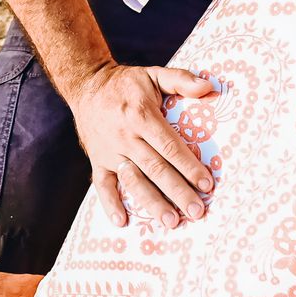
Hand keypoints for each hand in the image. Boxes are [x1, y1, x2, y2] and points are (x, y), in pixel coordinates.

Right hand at [62, 62, 217, 227]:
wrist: (87, 85)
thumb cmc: (127, 83)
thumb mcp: (153, 74)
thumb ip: (181, 79)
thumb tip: (209, 87)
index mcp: (141, 115)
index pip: (169, 145)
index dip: (189, 165)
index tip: (207, 184)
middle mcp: (125, 136)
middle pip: (155, 168)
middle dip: (177, 192)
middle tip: (197, 212)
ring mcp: (109, 151)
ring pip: (133, 180)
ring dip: (152, 203)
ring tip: (171, 222)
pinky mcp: (97, 160)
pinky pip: (102, 184)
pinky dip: (110, 203)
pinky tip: (123, 222)